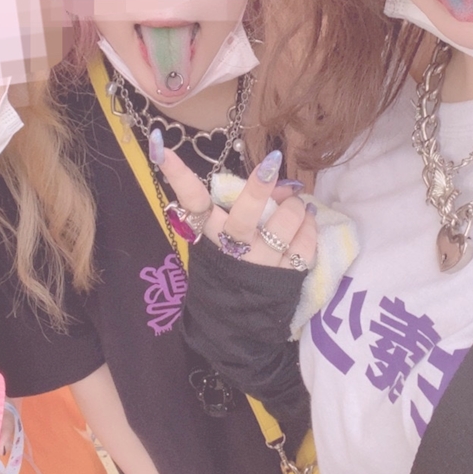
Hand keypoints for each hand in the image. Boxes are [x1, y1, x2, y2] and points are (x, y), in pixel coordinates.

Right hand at [151, 131, 316, 270]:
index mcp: (208, 235)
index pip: (191, 200)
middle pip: (245, 213)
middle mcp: (233, 248)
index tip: (162, 146)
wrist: (234, 326)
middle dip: (260, 187)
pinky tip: (308, 220)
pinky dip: (310, 227)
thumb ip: (243, 209)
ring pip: (283, 224)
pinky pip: (306, 246)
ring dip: (295, 206)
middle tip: (271, 163)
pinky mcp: (286, 279)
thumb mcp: (220, 241)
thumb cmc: (226, 271)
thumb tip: (280, 182)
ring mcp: (260, 264)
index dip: (178, 174)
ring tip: (297, 204)